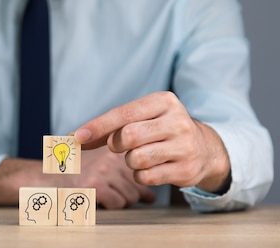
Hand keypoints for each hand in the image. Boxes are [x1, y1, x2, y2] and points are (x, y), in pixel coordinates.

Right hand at [0, 146, 154, 208]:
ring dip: (121, 200)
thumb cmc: (72, 174)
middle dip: (131, 193)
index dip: (140, 179)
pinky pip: (118, 203)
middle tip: (113, 191)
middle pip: (139, 182)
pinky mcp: (95, 184)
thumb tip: (151, 196)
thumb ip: (123, 173)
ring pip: (131, 195)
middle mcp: (111, 154)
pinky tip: (97, 199)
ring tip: (104, 194)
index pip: (143, 164)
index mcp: (113, 146)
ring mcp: (103, 169)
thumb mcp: (98, 163)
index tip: (136, 186)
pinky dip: (110, 205)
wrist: (43, 178)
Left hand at [73, 91, 230, 192]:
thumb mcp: (142, 118)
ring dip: (130, 162)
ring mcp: (184, 146)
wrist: (204, 149)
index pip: (124, 113)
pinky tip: (152, 168)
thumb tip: (75, 138)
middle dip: (116, 145)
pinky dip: (141, 176)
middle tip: (120, 146)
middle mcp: (177, 120)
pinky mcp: (186, 169)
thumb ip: (111, 126)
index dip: (98, 126)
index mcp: (163, 101)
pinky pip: (147, 177)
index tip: (77, 137)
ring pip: (136, 159)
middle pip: (128, 136)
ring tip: (141, 157)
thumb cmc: (161, 131)